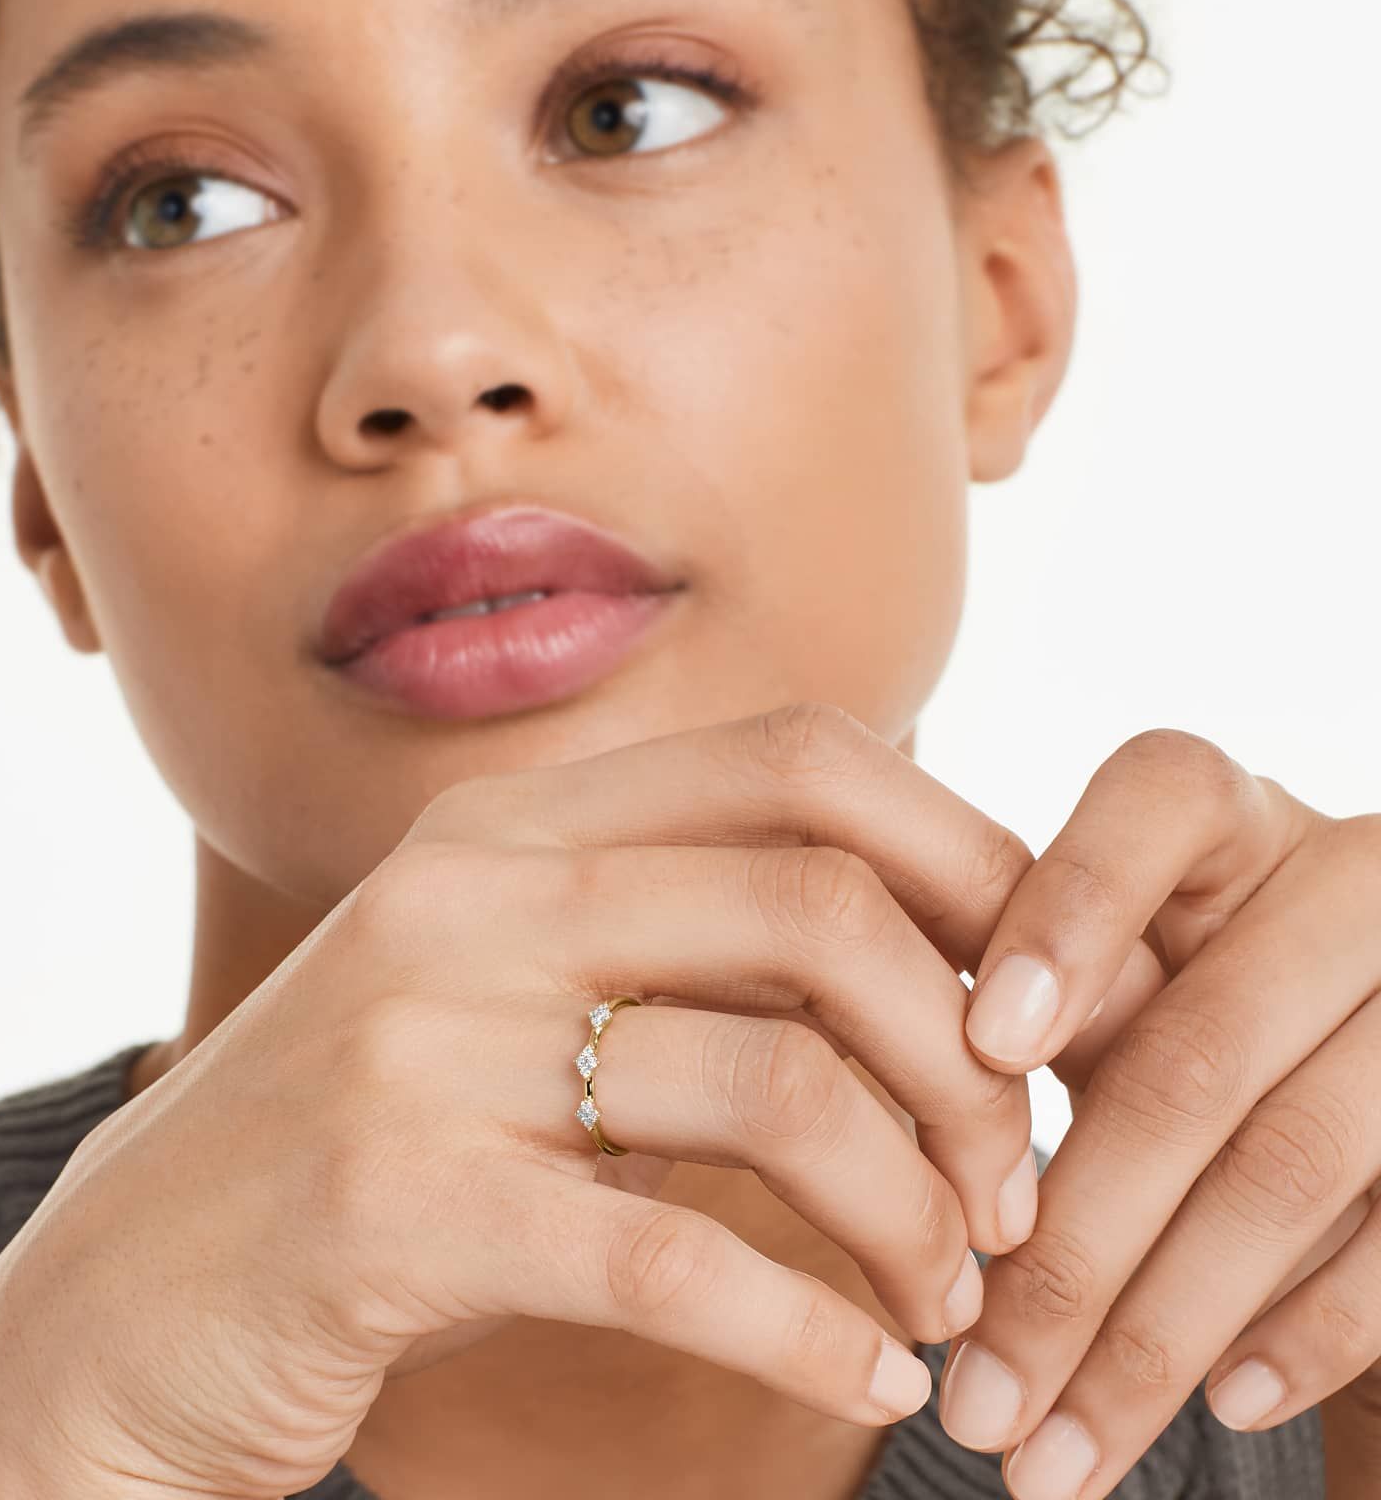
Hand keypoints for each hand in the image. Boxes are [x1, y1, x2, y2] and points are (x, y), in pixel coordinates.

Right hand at [0, 704, 1042, 1499]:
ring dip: (918, 1210)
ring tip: (954, 1286)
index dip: (967, 856)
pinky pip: (674, 1265)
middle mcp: (471, 897)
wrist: (126, 1297)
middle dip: (975, 1057)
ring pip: (779, 1091)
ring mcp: (423, 1044)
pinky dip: (813, 1332)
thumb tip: (933, 935)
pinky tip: (872, 1374)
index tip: (1039, 990)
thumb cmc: (371, 1141)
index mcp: (516, 825)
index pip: (801, 761)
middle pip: (820, 910)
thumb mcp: (510, 991)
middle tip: (1019, 1182)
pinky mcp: (394, 1210)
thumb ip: (674, 934)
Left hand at [935, 728, 1380, 1499]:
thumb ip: (1040, 996)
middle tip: (969, 1399)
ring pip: (1291, 1165)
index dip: (1071, 916)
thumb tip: (902, 1124)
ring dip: (1159, 1336)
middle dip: (1074, 1247)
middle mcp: (1345, 879)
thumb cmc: (1173, 989)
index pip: (1156, 804)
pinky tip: (1213, 1406)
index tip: (983, 1041)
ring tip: (1047, 1459)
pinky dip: (1306, 1333)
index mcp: (1223, 812)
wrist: (1341, 1026)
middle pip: (1202, 1051)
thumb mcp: (1112, 965)